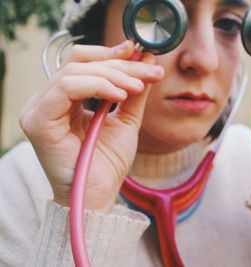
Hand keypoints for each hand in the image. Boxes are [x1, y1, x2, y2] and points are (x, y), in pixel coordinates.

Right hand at [20, 41, 163, 212]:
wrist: (99, 195)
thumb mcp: (126, 119)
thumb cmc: (108, 162)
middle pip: (81, 62)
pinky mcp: (38, 121)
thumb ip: (133, 90)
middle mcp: (48, 100)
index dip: (110, 53)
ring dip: (113, 75)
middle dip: (120, 64)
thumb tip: (145, 59)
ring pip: (75, 71)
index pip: (83, 63)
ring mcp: (39, 109)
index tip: (140, 52)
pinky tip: (120, 95)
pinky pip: (66, 88)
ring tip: (138, 88)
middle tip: (150, 70)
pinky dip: (97, 86)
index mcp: (65, 99)